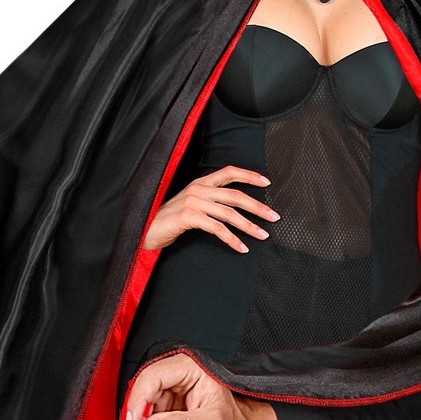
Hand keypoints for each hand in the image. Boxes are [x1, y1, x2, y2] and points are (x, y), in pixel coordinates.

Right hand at [125, 353, 279, 419]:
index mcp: (191, 369)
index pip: (153, 376)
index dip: (138, 399)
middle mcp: (179, 373)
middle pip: (144, 385)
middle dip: (139, 409)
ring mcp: (171, 387)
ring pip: (143, 399)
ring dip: (144, 418)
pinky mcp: (166, 402)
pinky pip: (147, 410)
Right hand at [142, 166, 279, 251]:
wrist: (146, 229)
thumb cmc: (171, 220)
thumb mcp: (193, 205)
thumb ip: (212, 202)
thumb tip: (239, 209)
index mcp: (200, 183)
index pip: (228, 172)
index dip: (249, 175)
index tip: (267, 182)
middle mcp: (198, 189)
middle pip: (235, 195)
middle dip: (258, 206)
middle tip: (274, 216)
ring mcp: (192, 202)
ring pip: (229, 213)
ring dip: (249, 225)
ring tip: (263, 235)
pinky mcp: (188, 217)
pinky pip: (217, 228)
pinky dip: (232, 239)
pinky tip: (242, 247)